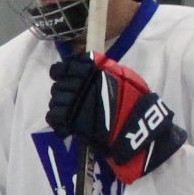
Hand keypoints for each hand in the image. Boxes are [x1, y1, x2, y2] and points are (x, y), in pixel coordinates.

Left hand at [47, 53, 186, 185]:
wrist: (139, 125)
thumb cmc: (136, 100)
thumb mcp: (123, 76)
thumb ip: (102, 71)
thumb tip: (84, 68)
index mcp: (91, 69)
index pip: (62, 68)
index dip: (62, 74)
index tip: (67, 80)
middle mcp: (79, 82)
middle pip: (58, 86)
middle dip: (64, 94)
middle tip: (76, 102)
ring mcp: (73, 100)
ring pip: (55, 101)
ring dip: (62, 107)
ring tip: (75, 115)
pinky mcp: (71, 119)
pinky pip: (54, 116)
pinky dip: (58, 121)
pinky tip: (68, 126)